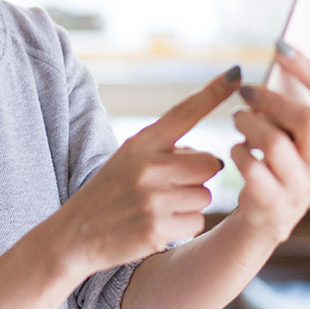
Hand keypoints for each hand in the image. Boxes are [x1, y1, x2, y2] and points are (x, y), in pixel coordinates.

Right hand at [63, 66, 241, 272]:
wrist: (74, 236)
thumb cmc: (109, 194)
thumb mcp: (128, 160)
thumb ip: (166, 152)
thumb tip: (213, 160)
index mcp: (140, 142)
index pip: (184, 112)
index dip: (213, 92)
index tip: (235, 72)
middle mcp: (147, 166)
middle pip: (209, 163)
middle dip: (200, 176)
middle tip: (171, 186)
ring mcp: (152, 199)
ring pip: (205, 195)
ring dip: (191, 203)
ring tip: (158, 207)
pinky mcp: (157, 229)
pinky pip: (197, 222)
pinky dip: (184, 225)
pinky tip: (157, 226)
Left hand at [230, 38, 309, 244]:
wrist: (268, 213)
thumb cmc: (288, 156)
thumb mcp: (309, 126)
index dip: (306, 67)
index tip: (280, 46)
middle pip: (307, 119)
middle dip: (271, 99)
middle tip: (245, 92)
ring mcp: (301, 186)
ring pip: (275, 143)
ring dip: (248, 124)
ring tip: (238, 118)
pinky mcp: (274, 203)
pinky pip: (252, 169)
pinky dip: (239, 153)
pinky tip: (238, 148)